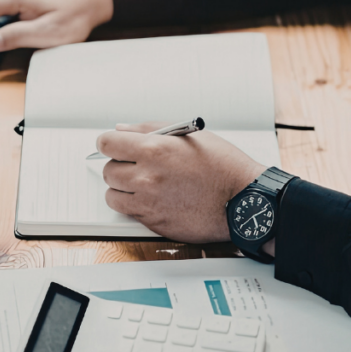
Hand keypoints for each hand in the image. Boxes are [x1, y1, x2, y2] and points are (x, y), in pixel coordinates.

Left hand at [98, 122, 265, 243]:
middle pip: (107, 170)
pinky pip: (128, 213)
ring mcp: (148, 202)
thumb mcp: (189, 135)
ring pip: (112, 195)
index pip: (106, 143)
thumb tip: (122, 129)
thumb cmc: (223, 166)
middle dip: (118, 166)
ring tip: (143, 184)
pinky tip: (152, 199)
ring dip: (122, 189)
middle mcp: (146, 177)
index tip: (115, 146)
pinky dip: (133, 206)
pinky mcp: (154, 222)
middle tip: (136, 166)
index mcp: (154, 150)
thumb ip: (149, 129)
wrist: (243, 201)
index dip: (110, 143)